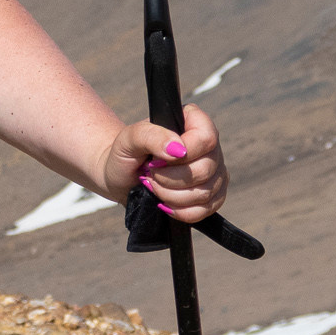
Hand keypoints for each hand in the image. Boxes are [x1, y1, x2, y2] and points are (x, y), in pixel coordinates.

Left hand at [100, 103, 226, 223]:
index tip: (156, 159)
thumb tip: (177, 149)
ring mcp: (214, 173)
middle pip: (206, 169)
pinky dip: (181, 212)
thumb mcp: (130, 138)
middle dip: (170, 178)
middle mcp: (209, 147)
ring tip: (153, 187)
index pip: (206, 138)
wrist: (121, 177)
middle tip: (150, 174)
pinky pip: (207, 210)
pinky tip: (164, 204)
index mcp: (193, 123)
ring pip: (206, 192)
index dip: (184, 152)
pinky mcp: (212, 197)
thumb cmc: (126, 152)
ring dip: (172, 196)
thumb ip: (152, 136)